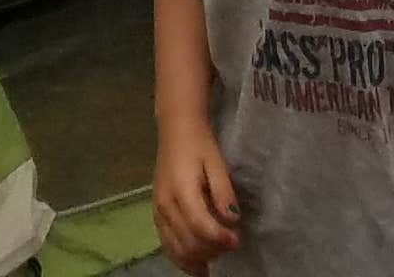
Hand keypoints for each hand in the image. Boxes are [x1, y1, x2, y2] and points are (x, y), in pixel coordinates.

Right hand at [153, 118, 240, 269]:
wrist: (176, 130)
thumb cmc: (199, 145)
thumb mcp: (217, 162)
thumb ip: (224, 191)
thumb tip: (233, 219)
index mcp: (181, 189)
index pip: (200, 225)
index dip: (220, 238)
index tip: (237, 240)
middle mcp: (165, 205)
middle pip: (188, 242)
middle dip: (213, 250)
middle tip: (231, 244)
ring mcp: (158, 212)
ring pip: (177, 249)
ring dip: (199, 258)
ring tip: (218, 253)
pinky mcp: (156, 216)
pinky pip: (167, 246)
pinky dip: (183, 259)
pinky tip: (199, 263)